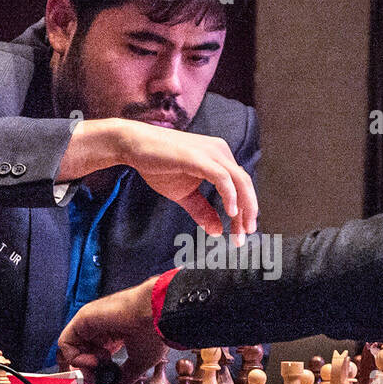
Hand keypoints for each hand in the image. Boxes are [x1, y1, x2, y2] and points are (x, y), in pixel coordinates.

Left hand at [56, 276, 164, 383]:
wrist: (157, 315)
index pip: (94, 356)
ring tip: (98, 366)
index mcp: (113, 336)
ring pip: (71, 349)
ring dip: (81, 365)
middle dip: (86, 371)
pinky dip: (74, 357)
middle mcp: (99, 329)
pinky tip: (92, 361)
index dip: (95, 371)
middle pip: (80, 353)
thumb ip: (124, 378)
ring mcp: (90, 323)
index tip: (104, 379)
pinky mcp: (82, 319)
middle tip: (97, 378)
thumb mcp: (139, 362)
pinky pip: (65, 342)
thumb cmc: (154, 333)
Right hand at [59, 119, 257, 243]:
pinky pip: (222, 177)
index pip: (240, 187)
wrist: (134, 146)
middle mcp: (221, 152)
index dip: (244, 212)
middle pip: (245, 185)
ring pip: (239, 181)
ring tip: (241, 229)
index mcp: (220, 159)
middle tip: (244, 237)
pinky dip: (230, 195)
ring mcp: (212, 153)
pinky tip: (231, 213)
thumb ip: (202, 211)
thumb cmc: (158, 166)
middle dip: (248, 213)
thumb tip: (217, 231)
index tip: (240, 234)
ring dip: (244, 208)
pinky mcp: (199, 157)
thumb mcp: (184, 195)